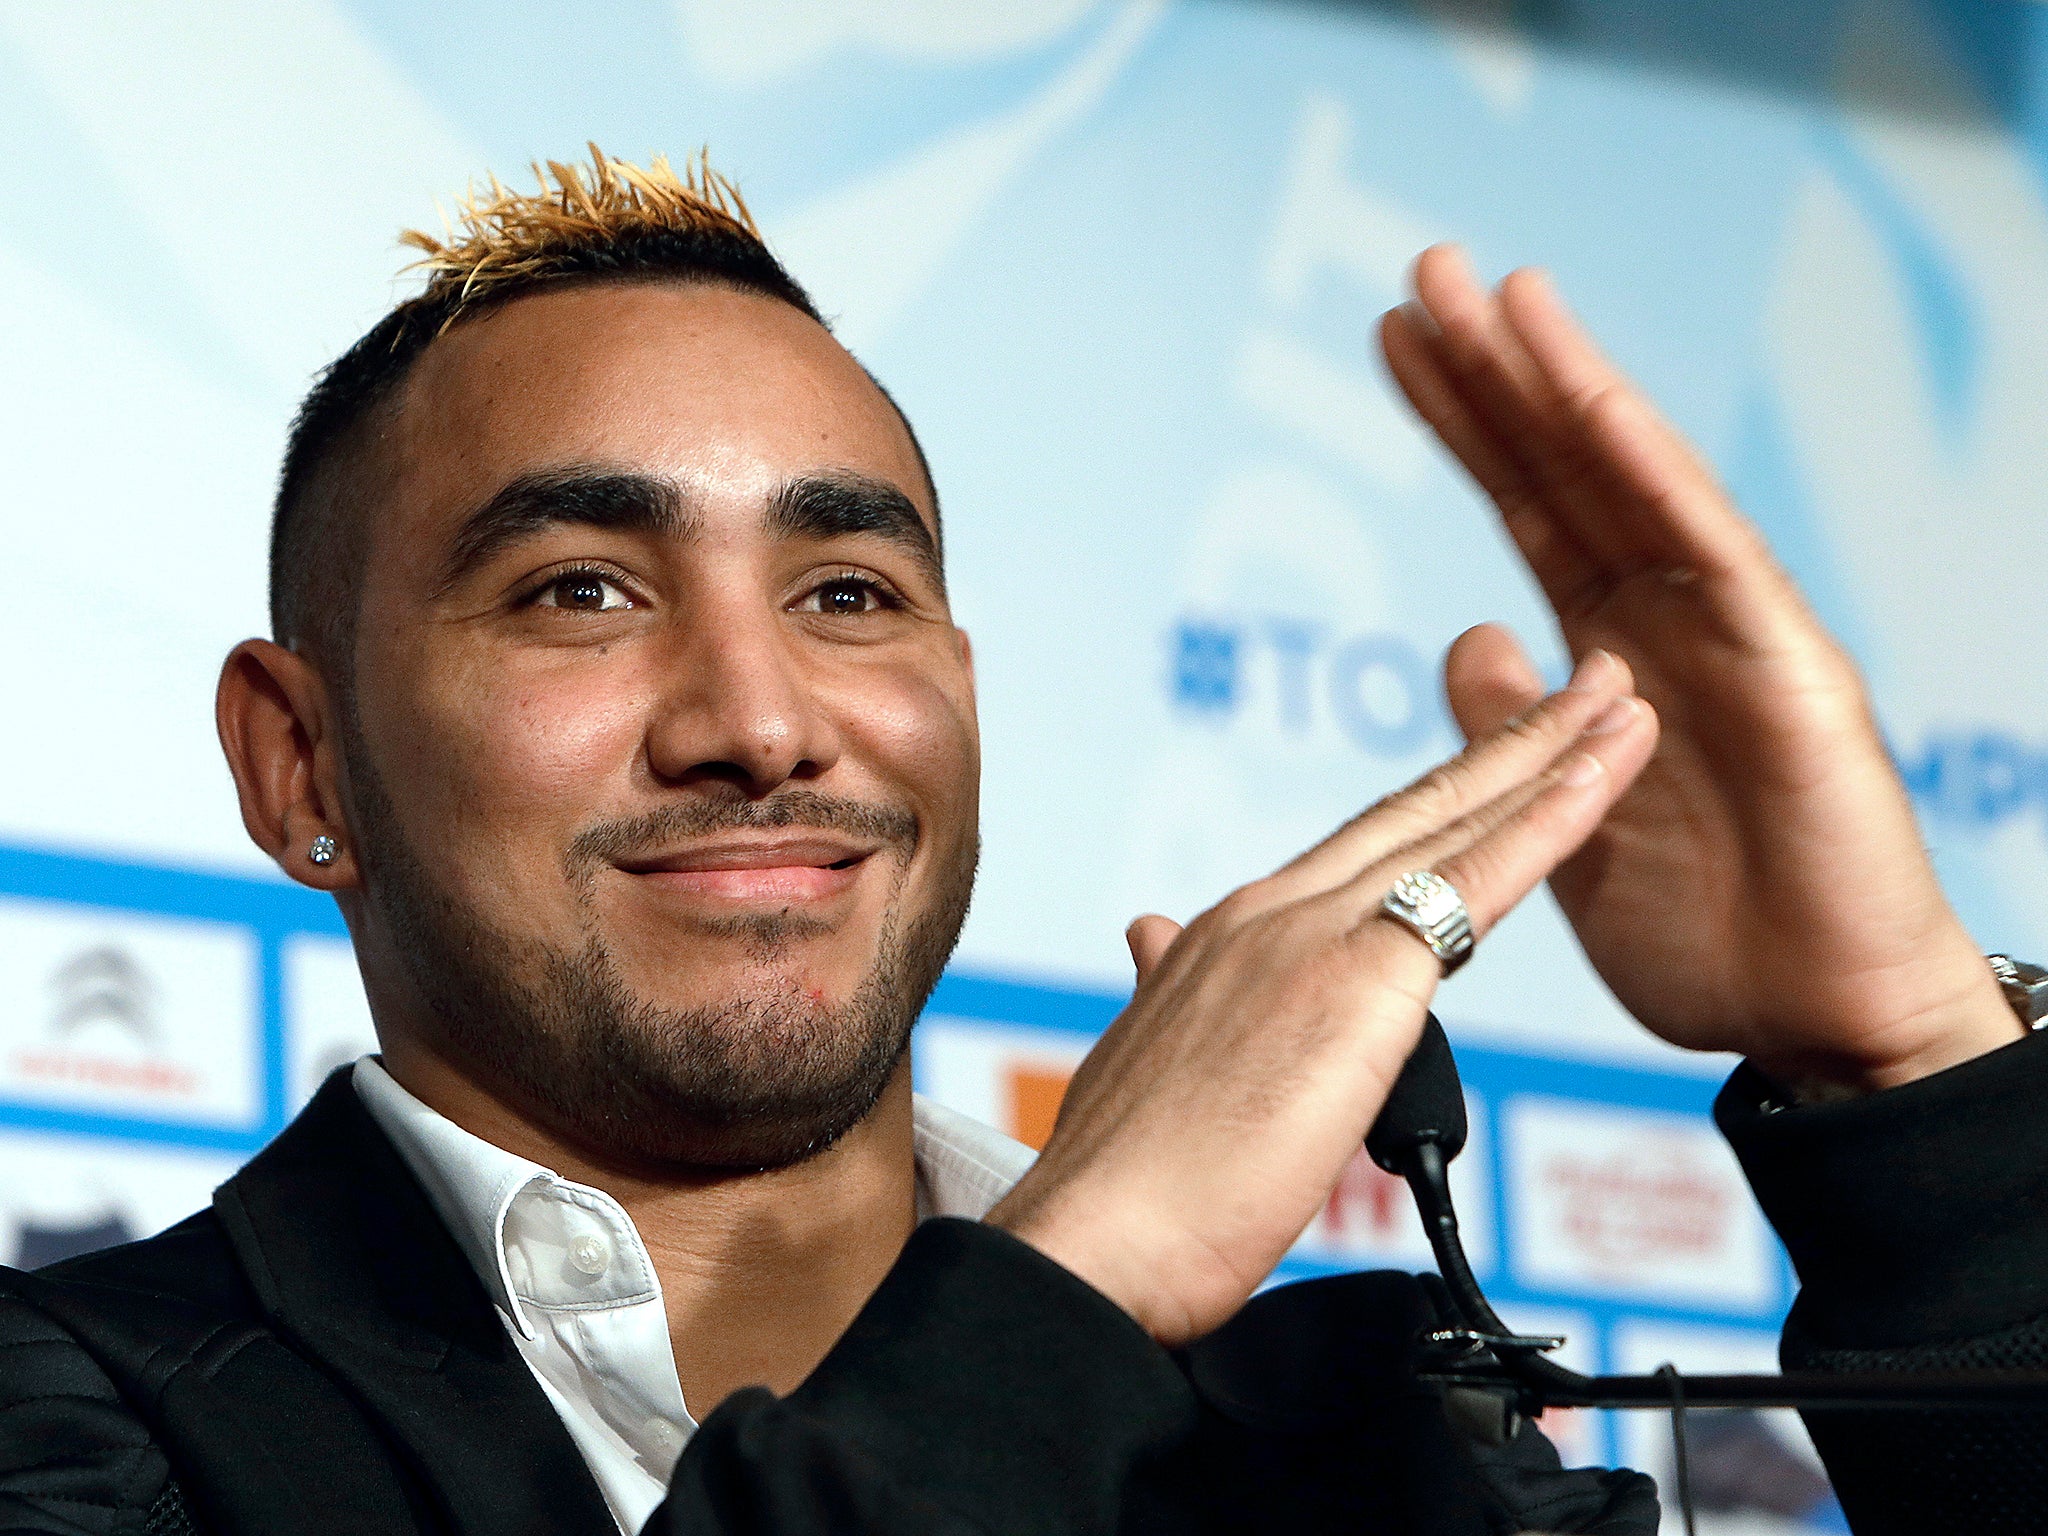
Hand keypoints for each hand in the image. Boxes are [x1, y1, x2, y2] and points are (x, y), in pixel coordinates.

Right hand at [986, 657, 1656, 1344]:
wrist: (1098, 1235)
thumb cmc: (1124, 1180)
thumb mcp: (1145, 1055)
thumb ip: (1166, 985)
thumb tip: (1151, 937)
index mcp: (1228, 933)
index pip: (1361, 849)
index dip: (1439, 796)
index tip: (1496, 756)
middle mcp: (1271, 911)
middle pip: (1417, 808)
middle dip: (1511, 739)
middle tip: (1590, 684)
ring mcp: (1313, 935)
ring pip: (1455, 824)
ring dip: (1550, 755)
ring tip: (1620, 702)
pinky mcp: (1359, 979)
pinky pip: (1476, 886)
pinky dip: (1548, 822)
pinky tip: (1599, 778)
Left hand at [1380, 244, 2019, 1094]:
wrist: (1809, 1018)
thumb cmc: (1699, 930)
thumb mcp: (1555, 821)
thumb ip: (1509, 727)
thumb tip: (1466, 635)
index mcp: (1607, 654)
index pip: (1525, 507)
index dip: (1465, 425)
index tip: (1398, 343)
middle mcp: (1665, 621)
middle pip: (1565, 470)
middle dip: (1495, 374)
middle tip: (1425, 271)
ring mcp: (1728, 632)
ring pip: (1634, 486)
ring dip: (1563, 386)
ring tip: (1498, 295)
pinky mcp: (1785, 665)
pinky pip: (1709, 552)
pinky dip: (1650, 471)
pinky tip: (1591, 399)